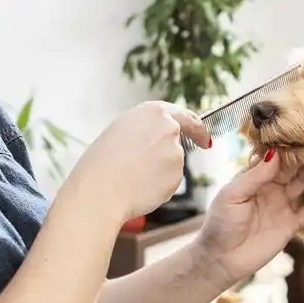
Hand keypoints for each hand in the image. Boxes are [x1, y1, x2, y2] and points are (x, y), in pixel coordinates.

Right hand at [69, 101, 209, 222]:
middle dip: (175, 151)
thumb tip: (159, 142)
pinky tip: (138, 188)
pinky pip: (169, 182)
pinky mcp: (177, 176)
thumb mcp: (120, 132)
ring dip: (159, 171)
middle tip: (163, 163)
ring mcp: (175, 152)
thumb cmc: (101, 163)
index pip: (184, 116)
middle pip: (178, 140)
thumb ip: (145, 131)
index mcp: (152, 112)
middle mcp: (169, 128)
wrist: (99, 190)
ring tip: (131, 178)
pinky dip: (158, 187)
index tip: (203, 137)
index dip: (196, 128)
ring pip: (172, 163)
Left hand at [194, 150, 303, 285]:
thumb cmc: (220, 223)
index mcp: (255, 176)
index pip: (276, 156)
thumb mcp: (233, 195)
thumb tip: (277, 153)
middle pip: (295, 167)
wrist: (222, 259)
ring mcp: (284, 204)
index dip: (291, 145)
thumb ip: (255, 175)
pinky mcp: (292, 223)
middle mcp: (272, 186)